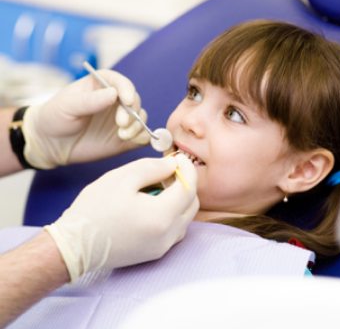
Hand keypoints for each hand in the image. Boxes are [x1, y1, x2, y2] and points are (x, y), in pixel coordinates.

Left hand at [22, 69, 149, 168]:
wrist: (51, 144)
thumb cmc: (55, 118)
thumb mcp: (68, 106)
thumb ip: (90, 100)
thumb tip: (114, 93)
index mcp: (102, 86)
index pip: (121, 83)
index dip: (127, 90)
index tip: (126, 100)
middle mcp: (115, 102)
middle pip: (135, 102)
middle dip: (132, 112)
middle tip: (121, 124)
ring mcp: (121, 121)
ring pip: (141, 119)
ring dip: (137, 126)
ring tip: (122, 135)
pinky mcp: (125, 139)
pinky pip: (141, 137)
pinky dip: (142, 138)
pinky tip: (130, 141)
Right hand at [44, 154, 198, 281]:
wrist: (74, 245)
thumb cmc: (94, 209)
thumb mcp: (122, 178)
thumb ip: (153, 168)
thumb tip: (173, 165)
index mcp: (162, 216)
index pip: (189, 188)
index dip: (188, 169)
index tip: (179, 159)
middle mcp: (167, 236)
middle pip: (192, 204)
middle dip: (185, 184)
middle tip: (167, 172)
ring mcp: (162, 247)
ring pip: (185, 218)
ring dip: (179, 199)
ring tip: (158, 188)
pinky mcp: (155, 253)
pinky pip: (174, 230)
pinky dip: (171, 214)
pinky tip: (153, 205)